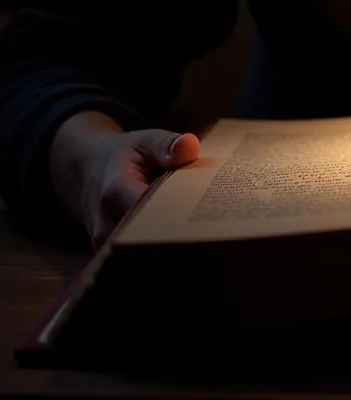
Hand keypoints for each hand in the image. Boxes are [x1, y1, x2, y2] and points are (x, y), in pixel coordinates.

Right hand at [49, 111, 200, 250]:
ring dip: (174, 242)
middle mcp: (107, 225)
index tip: (210, 211)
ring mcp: (106, 245)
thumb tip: (190, 148)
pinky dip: (164, 248)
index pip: (153, 214)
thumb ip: (166, 145)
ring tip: (203, 231)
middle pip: (152, 240)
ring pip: (147, 254)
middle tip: (214, 226)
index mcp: (115, 194)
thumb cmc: (123, 156)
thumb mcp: (145, 141)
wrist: (88, 173)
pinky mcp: (112, 255)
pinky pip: (142, 258)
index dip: (183, 214)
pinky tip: (185, 236)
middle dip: (183, 234)